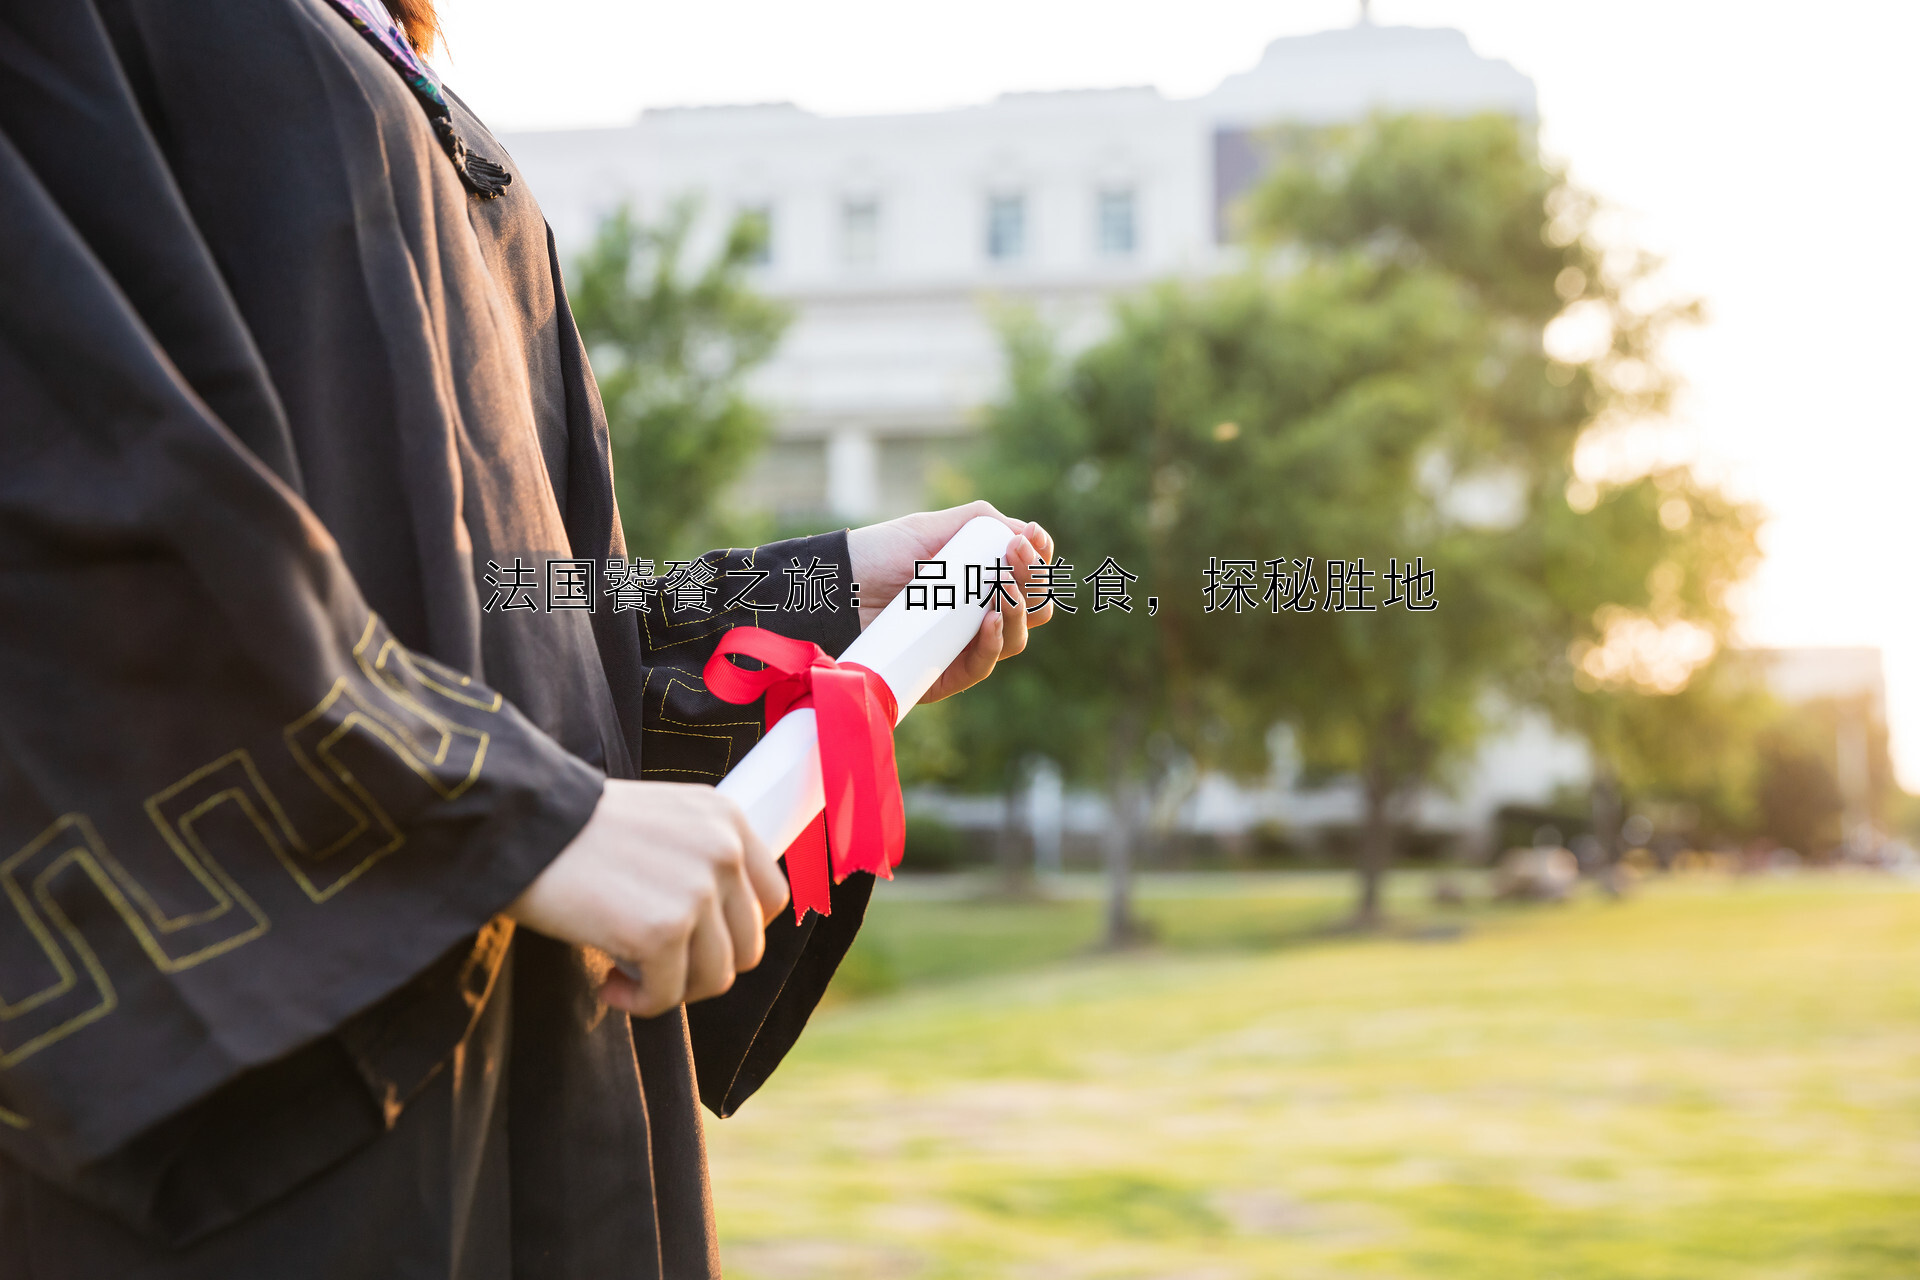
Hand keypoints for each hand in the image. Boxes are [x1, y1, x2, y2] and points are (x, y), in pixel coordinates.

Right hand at [505, 779, 789, 1016]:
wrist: (517, 825)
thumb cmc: (576, 830)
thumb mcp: (662, 821)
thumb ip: (701, 860)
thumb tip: (720, 930)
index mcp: (728, 819)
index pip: (772, 898)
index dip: (735, 932)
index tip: (694, 941)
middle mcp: (724, 851)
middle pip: (748, 946)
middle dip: (702, 967)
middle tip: (656, 965)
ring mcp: (698, 891)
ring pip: (715, 978)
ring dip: (672, 987)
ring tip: (625, 973)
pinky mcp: (664, 931)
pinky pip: (668, 996)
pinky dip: (639, 1001)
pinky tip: (608, 983)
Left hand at [846, 499, 1056, 702]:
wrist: (833, 587)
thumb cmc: (877, 555)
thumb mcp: (928, 528)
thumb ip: (978, 522)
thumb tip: (1029, 534)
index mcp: (981, 579)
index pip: (1028, 575)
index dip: (1039, 558)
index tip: (1032, 539)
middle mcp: (978, 613)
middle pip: (1034, 607)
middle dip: (1034, 581)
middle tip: (1016, 556)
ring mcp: (962, 645)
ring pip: (1017, 638)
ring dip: (1021, 612)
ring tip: (1005, 591)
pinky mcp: (943, 674)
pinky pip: (982, 665)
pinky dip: (995, 643)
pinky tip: (993, 620)